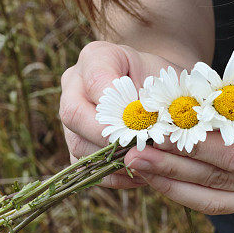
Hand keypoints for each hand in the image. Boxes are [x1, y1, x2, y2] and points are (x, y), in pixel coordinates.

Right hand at [59, 40, 182, 187]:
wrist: (154, 90)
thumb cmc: (160, 81)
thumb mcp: (164, 80)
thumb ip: (154, 99)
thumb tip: (148, 132)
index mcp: (95, 58)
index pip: (96, 79)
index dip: (118, 104)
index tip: (144, 119)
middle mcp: (73, 85)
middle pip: (74, 114)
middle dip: (109, 136)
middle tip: (141, 148)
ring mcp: (70, 116)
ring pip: (78, 144)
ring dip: (113, 159)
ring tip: (145, 164)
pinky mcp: (75, 143)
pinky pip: (85, 167)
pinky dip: (113, 175)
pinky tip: (139, 175)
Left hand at [125, 105, 233, 213]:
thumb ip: (218, 105)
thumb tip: (169, 115)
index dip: (193, 148)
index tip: (156, 136)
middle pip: (222, 177)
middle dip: (173, 167)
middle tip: (135, 156)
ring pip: (215, 198)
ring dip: (171, 182)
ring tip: (139, 168)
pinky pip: (215, 202)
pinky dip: (183, 191)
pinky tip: (156, 178)